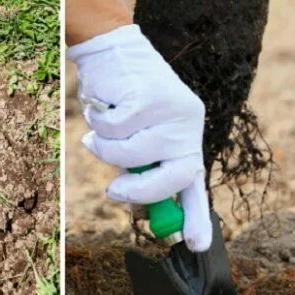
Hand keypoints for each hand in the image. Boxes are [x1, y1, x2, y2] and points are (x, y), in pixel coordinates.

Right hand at [66, 24, 211, 251]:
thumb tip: (140, 207)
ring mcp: (172, 111)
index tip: (197, 246)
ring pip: (130, 156)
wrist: (113, 49)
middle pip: (169, 179)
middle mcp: (188, 124)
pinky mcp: (150, 98)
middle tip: (113, 191)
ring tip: (103, 124)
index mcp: (187, 136)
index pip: (193, 182)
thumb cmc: (122, 97)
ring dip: (104, 145)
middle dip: (136, 192)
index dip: (196, 216)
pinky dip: (98, 122)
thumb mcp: (137, 137)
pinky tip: (104, 103)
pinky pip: (114, 131)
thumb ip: (142, 168)